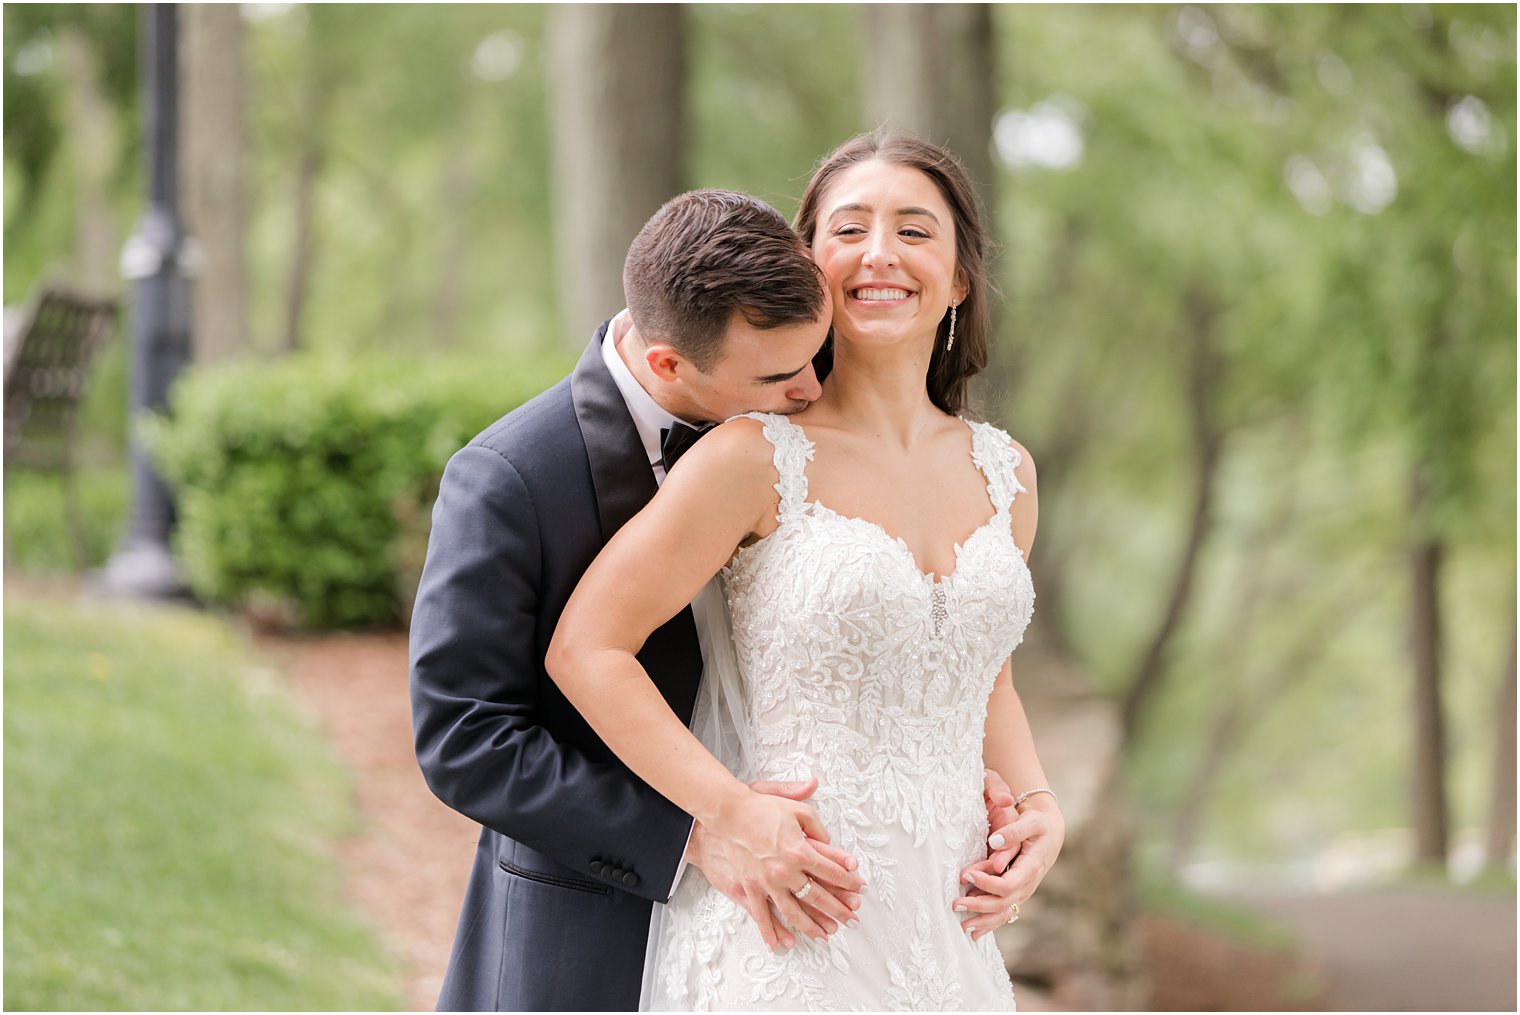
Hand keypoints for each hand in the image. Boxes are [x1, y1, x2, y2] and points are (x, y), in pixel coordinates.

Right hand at [686, 777, 865, 951]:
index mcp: (800, 850)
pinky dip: (772, 932)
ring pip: (794, 912)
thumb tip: (832, 842)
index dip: (849, 881)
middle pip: (818, 896)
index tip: (860, 889)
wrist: (727, 814)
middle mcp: (785, 871)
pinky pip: (762, 916)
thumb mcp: (796, 809)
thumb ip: (817, 826)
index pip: (831, 871)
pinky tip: (782, 944)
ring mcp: (767, 882)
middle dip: (838, 910)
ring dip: (812, 926)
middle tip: (853, 920)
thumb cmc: (761, 808)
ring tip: (826, 936)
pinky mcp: (750, 888)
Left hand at [954, 782, 1064, 940]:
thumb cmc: (1040, 824)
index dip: (987, 883)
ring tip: (962, 925)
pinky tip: (974, 932)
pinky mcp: (1017, 893)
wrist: (1050, 834)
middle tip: (955, 904)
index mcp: (1031, 868)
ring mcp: (1023, 892)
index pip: (1008, 884)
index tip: (966, 875)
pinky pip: (1004, 912)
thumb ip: (1013, 832)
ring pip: (1004, 913)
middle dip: (978, 905)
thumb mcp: (1031, 821)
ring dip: (983, 921)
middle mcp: (1028, 884)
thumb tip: (994, 842)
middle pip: (1003, 903)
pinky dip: (989, 923)